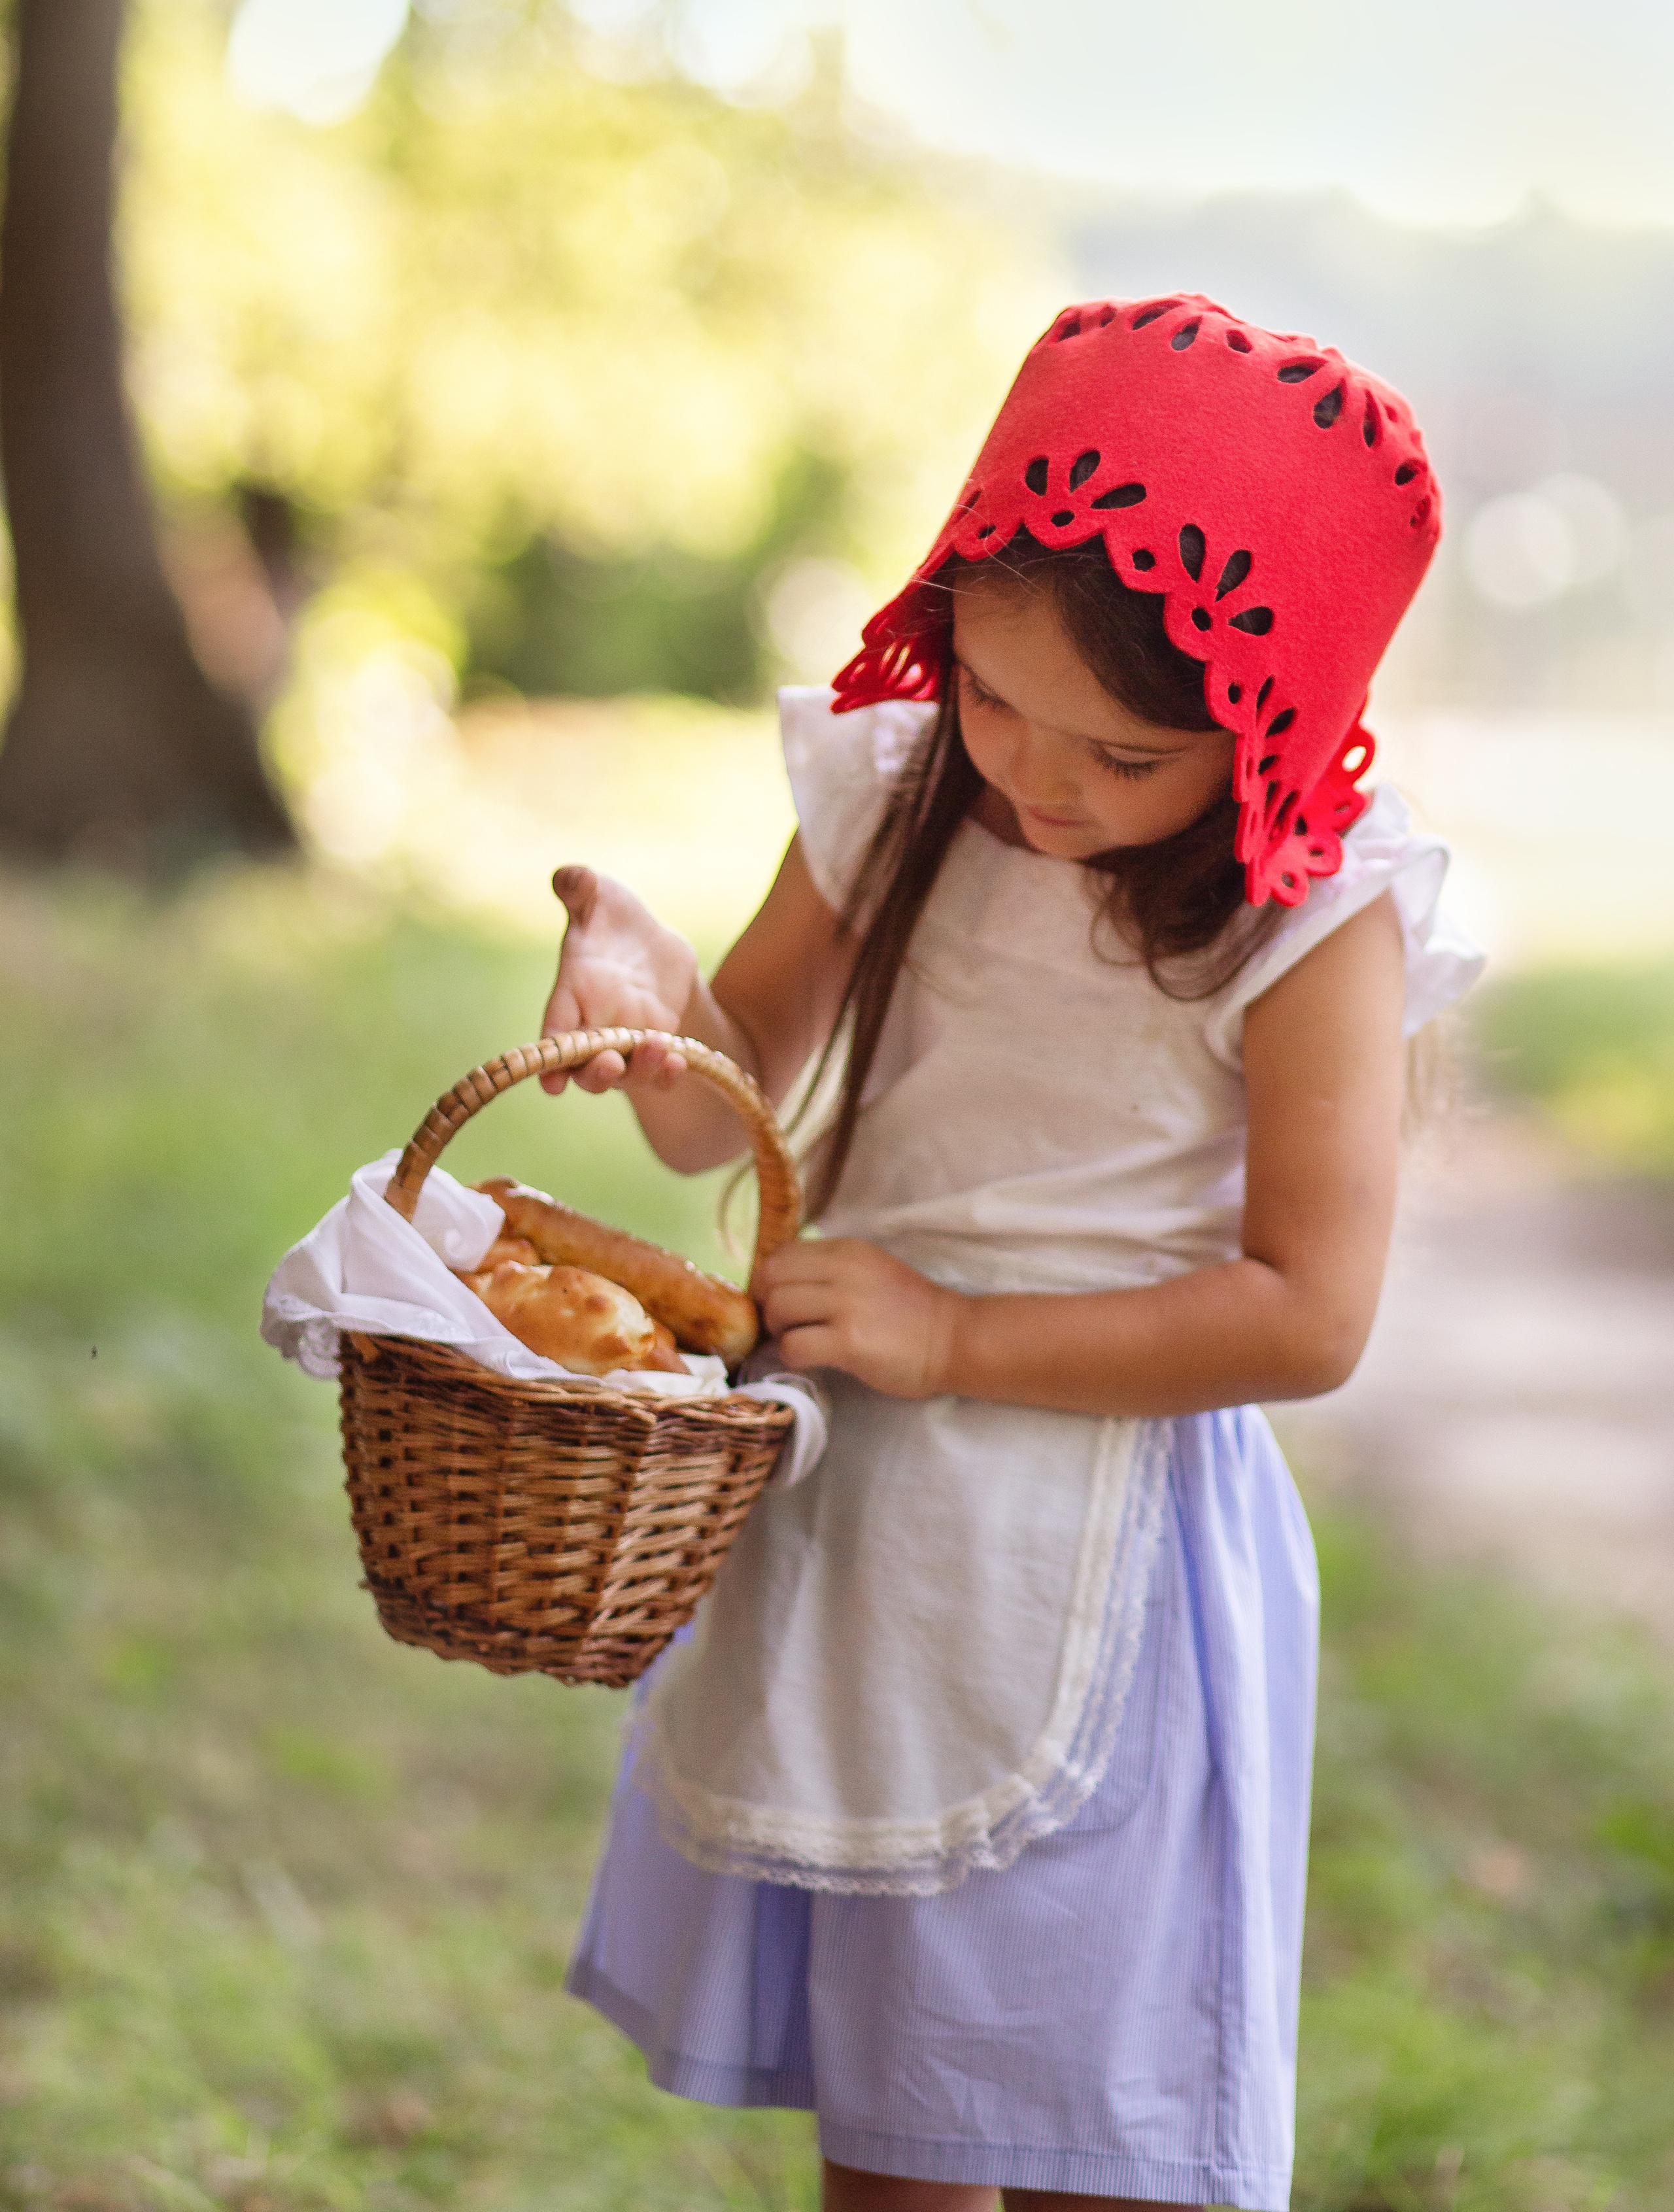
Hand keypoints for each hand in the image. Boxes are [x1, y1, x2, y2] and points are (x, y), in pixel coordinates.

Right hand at [541, 866, 699, 1094]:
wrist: (652, 942)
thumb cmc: (613, 918)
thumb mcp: (601, 897)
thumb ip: (582, 890)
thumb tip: (571, 875)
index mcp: (572, 994)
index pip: (555, 1033)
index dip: (550, 1061)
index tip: (550, 1084)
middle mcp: (595, 1024)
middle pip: (585, 1068)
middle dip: (594, 1073)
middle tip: (611, 1063)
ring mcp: (627, 1040)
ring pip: (626, 1076)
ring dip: (638, 1070)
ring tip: (657, 1047)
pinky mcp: (658, 1044)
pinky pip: (659, 1073)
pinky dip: (667, 1074)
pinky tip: (678, 1061)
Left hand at [756, 1239, 962, 1400]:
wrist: (953, 1339)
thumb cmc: (910, 1311)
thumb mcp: (870, 1271)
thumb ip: (830, 1269)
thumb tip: (777, 1283)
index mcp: (847, 1250)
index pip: (781, 1253)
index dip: (767, 1279)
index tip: (775, 1300)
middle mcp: (844, 1270)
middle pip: (770, 1278)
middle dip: (766, 1305)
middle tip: (782, 1325)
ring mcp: (847, 1305)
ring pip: (777, 1310)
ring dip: (778, 1331)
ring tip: (798, 1340)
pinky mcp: (850, 1342)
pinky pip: (793, 1346)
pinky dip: (791, 1355)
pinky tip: (811, 1359)